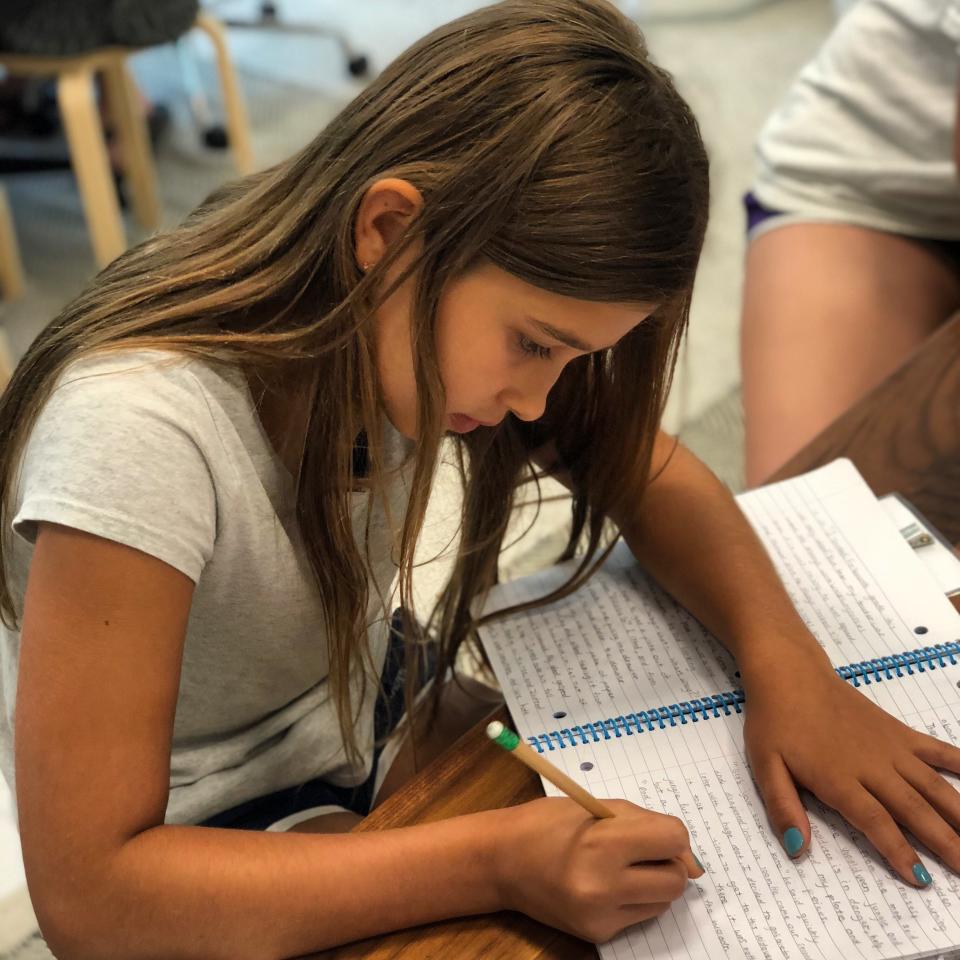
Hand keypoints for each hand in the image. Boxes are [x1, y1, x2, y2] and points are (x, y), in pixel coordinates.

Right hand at [492, 797, 703, 943]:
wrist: (501, 861)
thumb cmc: (547, 823)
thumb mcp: (595, 807)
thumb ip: (643, 823)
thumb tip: (687, 857)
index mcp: (601, 843)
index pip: (672, 840)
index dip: (671, 834)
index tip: (654, 833)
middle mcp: (604, 885)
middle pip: (675, 879)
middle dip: (667, 862)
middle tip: (639, 851)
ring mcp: (601, 915)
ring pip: (663, 901)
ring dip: (653, 882)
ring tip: (621, 867)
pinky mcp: (598, 933)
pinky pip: (641, 916)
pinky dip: (633, 898)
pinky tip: (605, 885)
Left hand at [742, 642, 959, 886]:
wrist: (790, 674)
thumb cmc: (774, 722)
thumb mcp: (764, 765)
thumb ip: (782, 807)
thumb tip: (797, 848)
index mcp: (839, 778)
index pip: (876, 821)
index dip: (899, 851)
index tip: (922, 880)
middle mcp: (872, 765)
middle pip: (915, 810)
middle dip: (946, 844)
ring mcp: (891, 747)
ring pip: (934, 786)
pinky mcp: (898, 731)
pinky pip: (937, 750)